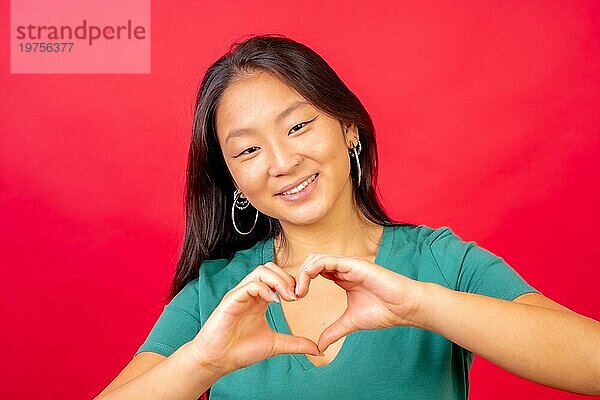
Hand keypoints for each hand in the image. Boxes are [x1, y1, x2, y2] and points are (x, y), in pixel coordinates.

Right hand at [190, 262, 320, 375]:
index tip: (302, 297)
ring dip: (278, 281)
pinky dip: (264, 289)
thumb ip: (296, 344)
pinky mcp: (231, 300)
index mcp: (260, 299)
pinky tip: (274, 302)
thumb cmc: (241, 351)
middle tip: (297, 296)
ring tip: (288, 297)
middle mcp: (250, 293)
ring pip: (260, 271)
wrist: (218, 361)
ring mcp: (240, 294)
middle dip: (287, 278)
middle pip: (270, 268)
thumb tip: (318, 349)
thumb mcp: (276, 345)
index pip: (277, 277)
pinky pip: (249, 285)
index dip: (292, 282)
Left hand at [294, 254, 425, 352]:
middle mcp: (343, 268)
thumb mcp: (351, 323)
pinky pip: (326, 260)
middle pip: (311, 262)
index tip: (293, 300)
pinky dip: (311, 270)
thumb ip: (334, 331)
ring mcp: (348, 264)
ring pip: (316, 259)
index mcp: (342, 277)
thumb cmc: (385, 311)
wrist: (405, 308)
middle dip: (297, 277)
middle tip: (291, 296)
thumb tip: (319, 347)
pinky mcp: (353, 264)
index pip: (314, 272)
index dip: (301, 282)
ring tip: (297, 293)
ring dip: (302, 274)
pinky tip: (306, 286)